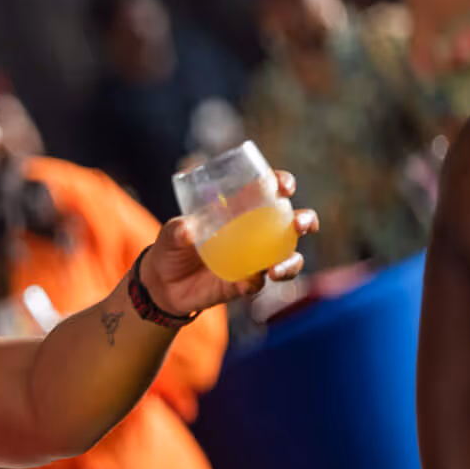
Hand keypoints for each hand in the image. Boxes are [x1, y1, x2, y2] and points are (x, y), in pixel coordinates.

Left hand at [139, 170, 315, 314]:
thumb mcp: (170, 233)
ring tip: (275, 269)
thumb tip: (187, 229)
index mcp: (243, 211)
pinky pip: (258, 284)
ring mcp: (255, 260)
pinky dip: (254, 283)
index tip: (285, 187)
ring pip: (289, 259)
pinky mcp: (245, 284)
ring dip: (290, 262)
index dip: (284, 184)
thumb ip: (177, 229)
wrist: (164, 283)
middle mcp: (258, 234)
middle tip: (298, 224)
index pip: (271, 191)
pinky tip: (247, 283)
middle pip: (294, 224)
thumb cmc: (172, 246)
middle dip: (305, 221)